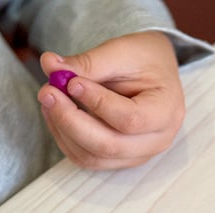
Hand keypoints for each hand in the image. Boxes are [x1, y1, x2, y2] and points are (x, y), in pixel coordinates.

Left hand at [37, 31, 185, 169]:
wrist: (155, 72)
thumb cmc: (145, 59)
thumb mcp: (122, 51)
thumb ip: (89, 62)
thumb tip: (51, 66)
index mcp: (166, 111)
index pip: (130, 119)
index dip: (97, 103)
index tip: (70, 81)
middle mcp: (157, 140)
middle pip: (108, 145)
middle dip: (70, 120)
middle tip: (48, 91)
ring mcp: (139, 154)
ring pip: (93, 157)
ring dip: (63, 130)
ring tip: (49, 98)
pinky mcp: (120, 159)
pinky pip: (88, 159)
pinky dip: (65, 138)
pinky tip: (55, 113)